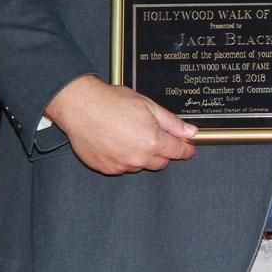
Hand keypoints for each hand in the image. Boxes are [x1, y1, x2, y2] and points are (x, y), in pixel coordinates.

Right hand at [44, 75, 197, 174]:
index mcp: (152, 142)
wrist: (80, 107)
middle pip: (161, 162)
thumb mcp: (148, 106)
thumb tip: (190, 132)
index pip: (177, 152)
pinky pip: (122, 167)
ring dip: (141, 155)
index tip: (188, 149)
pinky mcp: (106, 168)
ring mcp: (121, 165)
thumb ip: (172, 122)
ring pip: (140, 165)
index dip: (186, 150)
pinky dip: (124, 158)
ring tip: (130, 134)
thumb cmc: (112, 103)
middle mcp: (138, 158)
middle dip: (162, 151)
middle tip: (154, 136)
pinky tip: (117, 142)